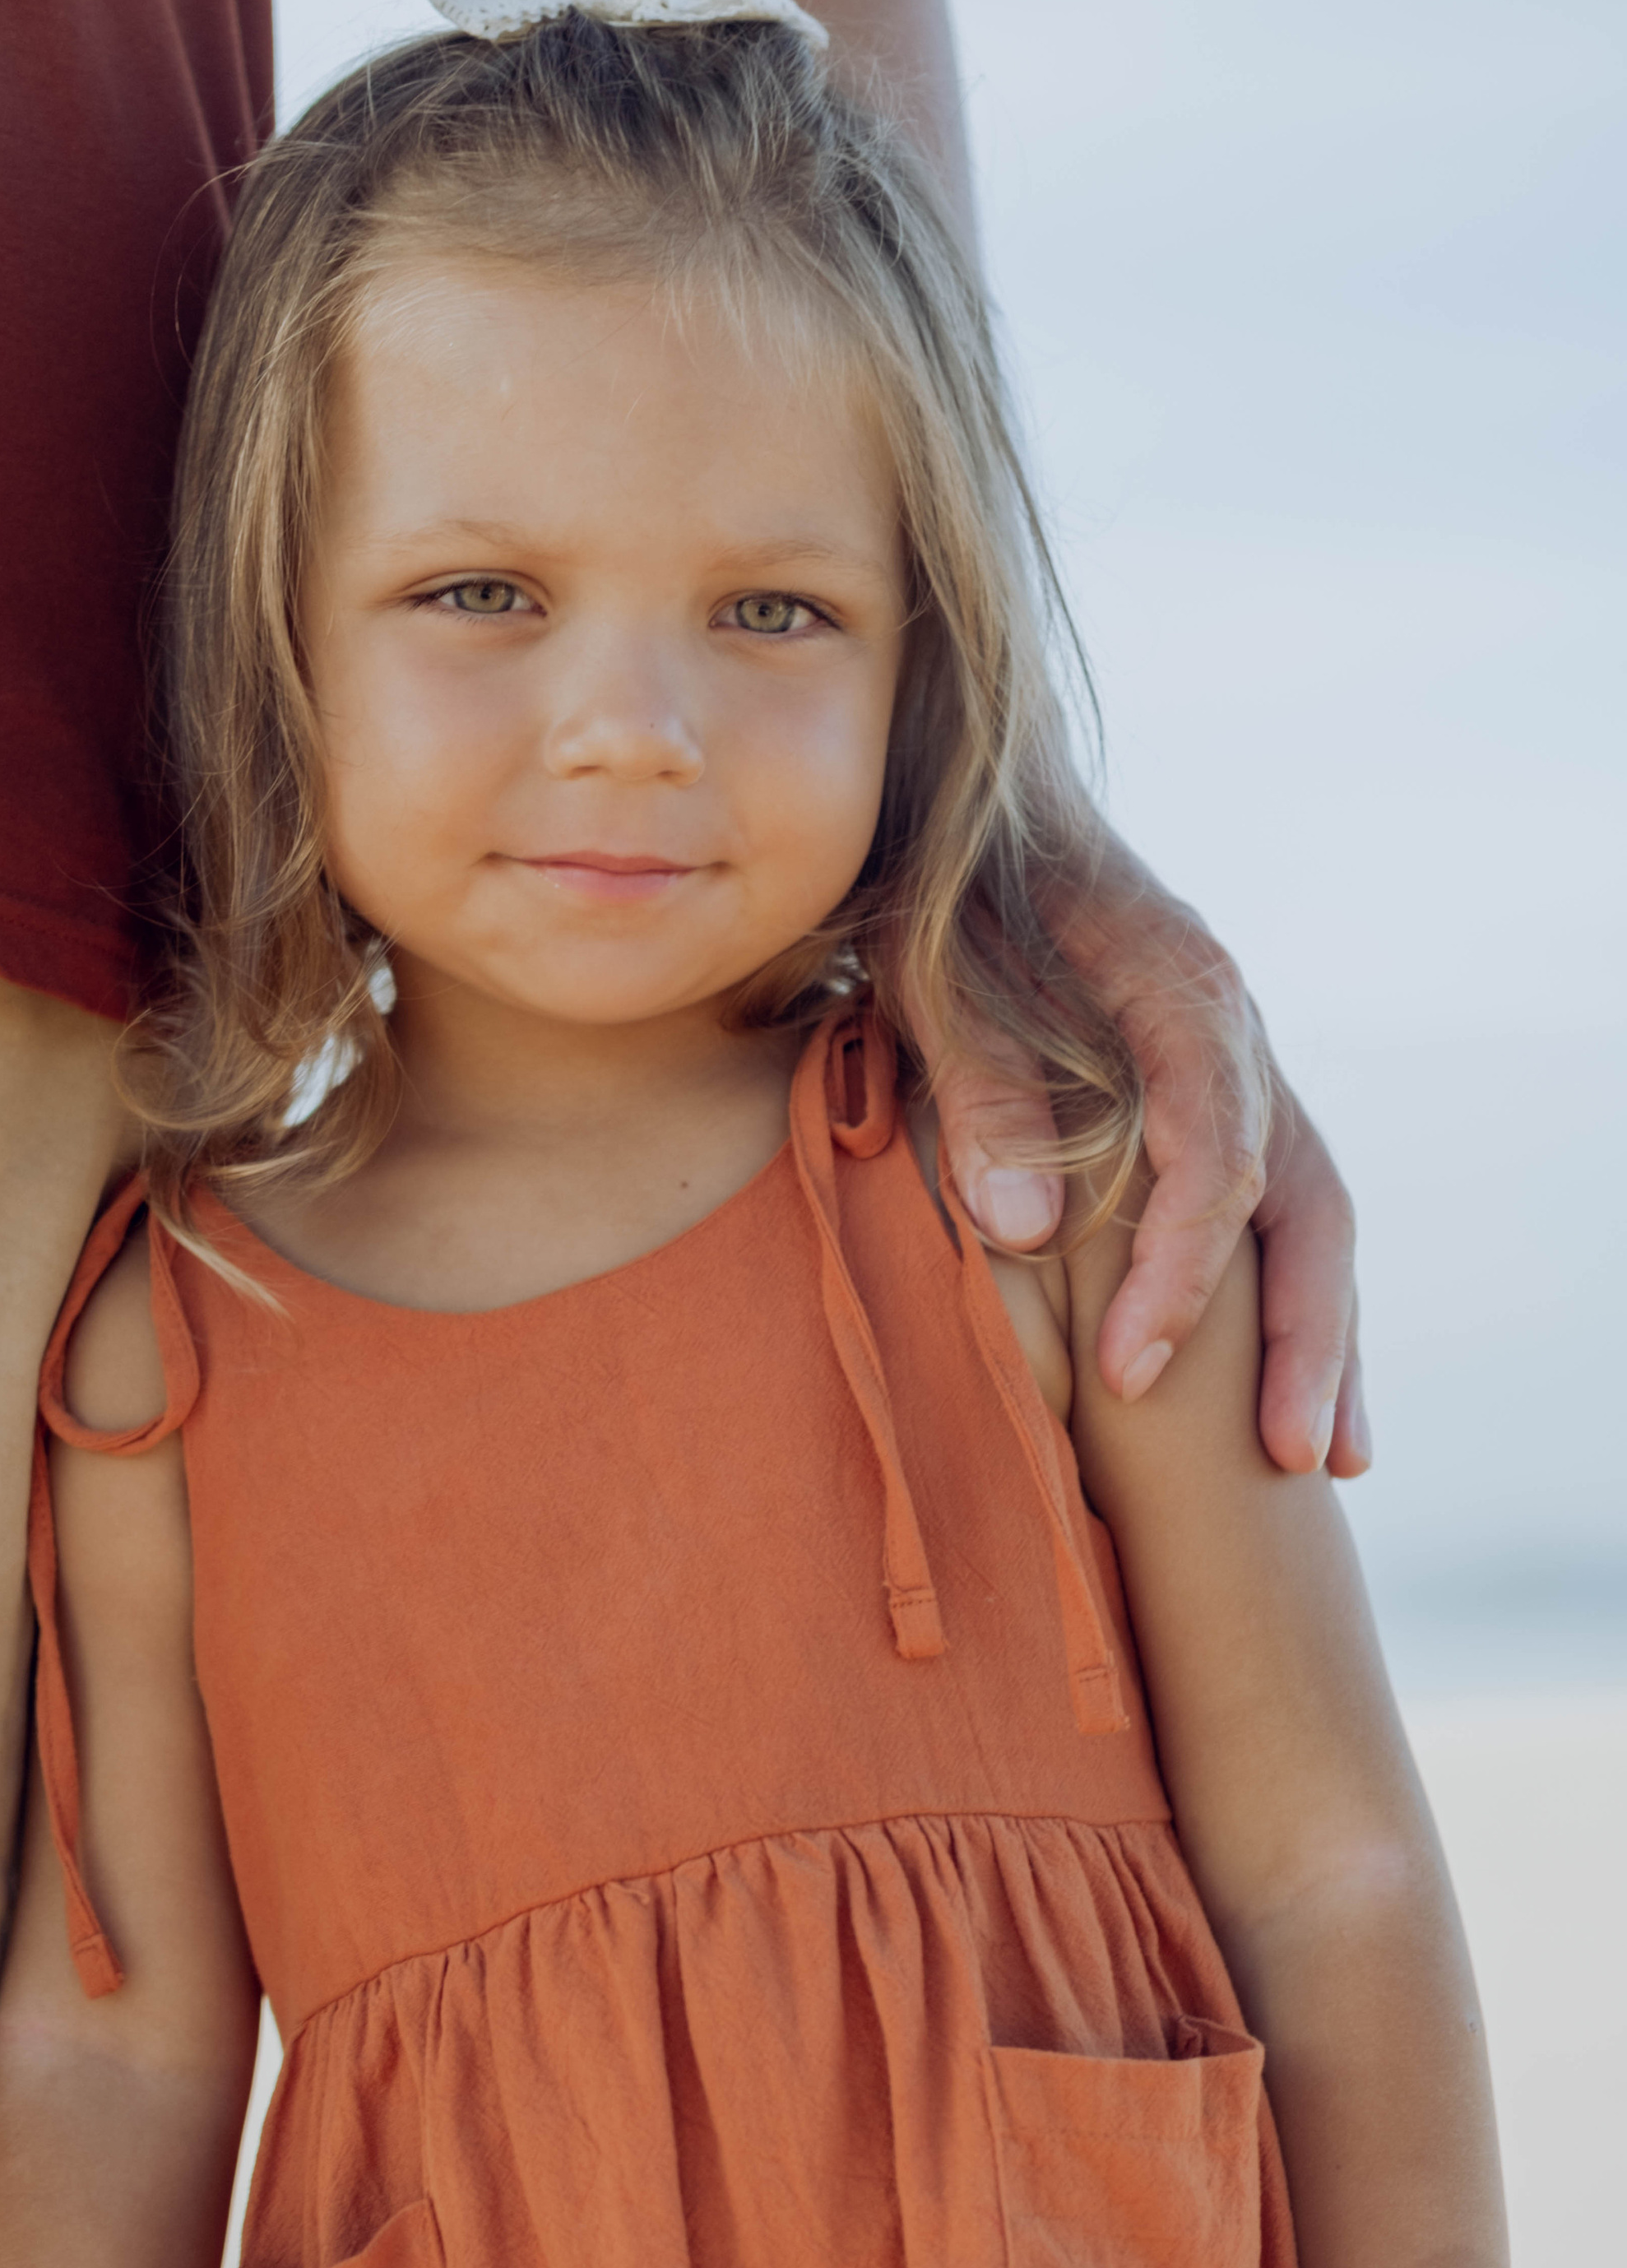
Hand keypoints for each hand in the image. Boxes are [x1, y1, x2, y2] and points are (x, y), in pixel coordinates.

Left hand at [930, 841, 1368, 1476]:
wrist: (977, 805)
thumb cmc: (947, 886)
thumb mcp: (936, 971)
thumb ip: (981, 1090)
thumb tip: (1024, 1230)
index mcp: (1184, 993)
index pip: (1214, 1157)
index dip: (1180, 1274)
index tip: (1132, 1376)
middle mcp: (1235, 1035)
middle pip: (1307, 1200)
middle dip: (1307, 1337)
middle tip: (1293, 1460)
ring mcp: (1236, 1068)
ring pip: (1314, 1216)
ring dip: (1326, 1337)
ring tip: (1330, 1461)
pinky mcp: (1214, 1097)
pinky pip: (1280, 1211)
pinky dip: (1291, 1301)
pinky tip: (1289, 1390)